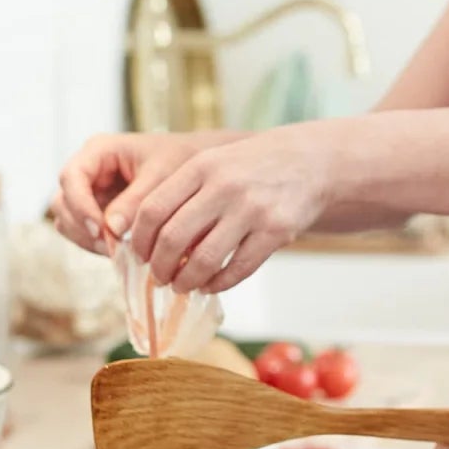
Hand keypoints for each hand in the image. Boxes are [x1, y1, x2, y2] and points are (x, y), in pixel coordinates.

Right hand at [51, 132, 205, 254]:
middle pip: (62, 202)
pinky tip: (121, 252)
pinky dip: (96, 244)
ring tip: (118, 253)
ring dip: (87, 240)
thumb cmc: (180, 160)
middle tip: (111, 247)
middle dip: (82, 227)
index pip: (71, 177)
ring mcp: (90, 192)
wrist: (196, 165)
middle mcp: (88, 170)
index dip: (79, 205)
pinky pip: (83, 232)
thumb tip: (112, 229)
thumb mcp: (162, 175)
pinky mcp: (97, 211)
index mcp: (98, 150)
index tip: (100, 230)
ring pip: (67, 221)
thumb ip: (137, 200)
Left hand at [128, 124, 331, 291]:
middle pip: (173, 238)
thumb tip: (147, 240)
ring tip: (182, 285)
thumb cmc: (249, 167)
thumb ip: (180, 193)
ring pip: (204, 259)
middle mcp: (224, 186)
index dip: (139, 239)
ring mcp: (252, 209)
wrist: (309, 162)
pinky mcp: (276, 231)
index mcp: (200, 167)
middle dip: (159, 266)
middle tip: (159, 277)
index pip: (153, 209)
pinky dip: (219, 284)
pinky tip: (211, 285)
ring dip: (186, 281)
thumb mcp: (212, 163)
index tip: (139, 255)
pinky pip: (239, 269)